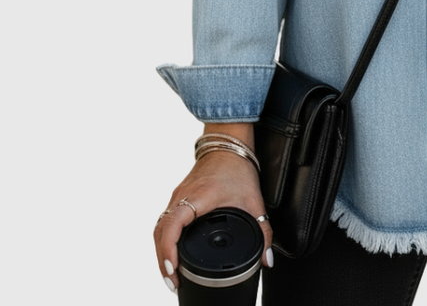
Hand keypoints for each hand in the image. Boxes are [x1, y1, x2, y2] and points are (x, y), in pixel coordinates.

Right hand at [153, 140, 272, 293]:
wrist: (227, 144)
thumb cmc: (238, 167)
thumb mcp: (254, 200)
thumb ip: (262, 231)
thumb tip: (266, 259)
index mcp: (198, 196)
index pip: (173, 225)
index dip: (168, 249)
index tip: (172, 269)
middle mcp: (182, 197)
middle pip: (161, 232)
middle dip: (163, 260)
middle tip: (173, 282)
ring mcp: (177, 196)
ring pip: (160, 228)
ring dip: (162, 251)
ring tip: (171, 275)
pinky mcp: (178, 197)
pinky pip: (164, 221)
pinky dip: (165, 240)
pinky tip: (171, 254)